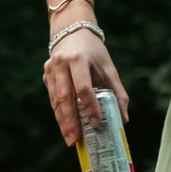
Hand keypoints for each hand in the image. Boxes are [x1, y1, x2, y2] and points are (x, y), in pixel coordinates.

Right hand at [43, 32, 129, 146]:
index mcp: (79, 59)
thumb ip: (117, 92)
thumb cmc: (94, 52)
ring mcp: (51, 69)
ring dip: (62, 121)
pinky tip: (65, 126)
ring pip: (55, 100)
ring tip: (70, 138)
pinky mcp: (46, 75)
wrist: (73, 30)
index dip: (90, 106)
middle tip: (75, 140)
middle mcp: (61, 64)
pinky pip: (52, 98)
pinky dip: (59, 113)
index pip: (83, 88)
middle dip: (70, 121)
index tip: (95, 123)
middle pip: (65, 97)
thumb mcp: (109, 68)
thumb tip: (124, 119)